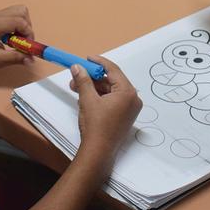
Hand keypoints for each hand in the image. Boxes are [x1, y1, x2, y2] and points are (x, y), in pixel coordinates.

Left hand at [0, 6, 34, 75]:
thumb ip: (16, 58)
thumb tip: (32, 59)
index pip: (20, 21)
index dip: (28, 33)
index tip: (28, 46)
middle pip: (21, 11)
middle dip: (27, 27)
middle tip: (23, 42)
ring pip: (19, 12)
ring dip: (23, 25)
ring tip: (17, 40)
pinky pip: (13, 16)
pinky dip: (18, 26)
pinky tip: (11, 38)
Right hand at [69, 57, 141, 173]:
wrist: (98, 152)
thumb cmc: (95, 125)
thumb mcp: (87, 100)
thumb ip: (83, 81)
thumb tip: (77, 67)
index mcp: (128, 92)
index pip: (113, 70)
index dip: (99, 62)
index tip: (87, 58)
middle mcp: (133, 99)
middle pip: (112, 81)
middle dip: (93, 78)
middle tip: (76, 75)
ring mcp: (130, 109)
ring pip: (111, 91)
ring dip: (94, 88)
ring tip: (76, 87)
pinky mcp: (125, 116)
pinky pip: (112, 100)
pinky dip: (100, 97)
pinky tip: (85, 97)